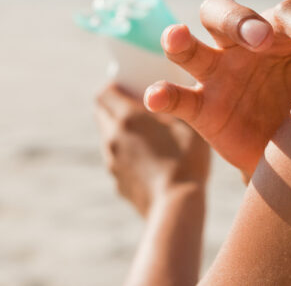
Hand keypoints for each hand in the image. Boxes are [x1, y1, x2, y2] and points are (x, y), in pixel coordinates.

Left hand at [95, 84, 209, 216]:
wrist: (176, 204)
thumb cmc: (187, 159)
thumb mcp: (188, 121)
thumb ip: (175, 102)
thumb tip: (170, 89)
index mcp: (128, 117)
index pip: (104, 92)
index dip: (116, 85)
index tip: (131, 85)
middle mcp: (113, 137)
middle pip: (102, 113)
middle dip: (116, 105)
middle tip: (139, 106)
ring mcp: (112, 161)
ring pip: (109, 137)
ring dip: (121, 131)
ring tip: (148, 134)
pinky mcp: (117, 182)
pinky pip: (118, 159)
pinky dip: (128, 153)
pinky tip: (151, 159)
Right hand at [144, 0, 290, 175]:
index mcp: (276, 28)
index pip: (287, 13)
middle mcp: (242, 44)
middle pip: (222, 12)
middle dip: (237, 20)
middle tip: (258, 40)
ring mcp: (219, 75)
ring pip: (188, 48)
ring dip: (178, 40)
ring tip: (177, 36)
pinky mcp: (203, 110)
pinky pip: (178, 99)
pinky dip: (163, 95)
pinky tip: (156, 96)